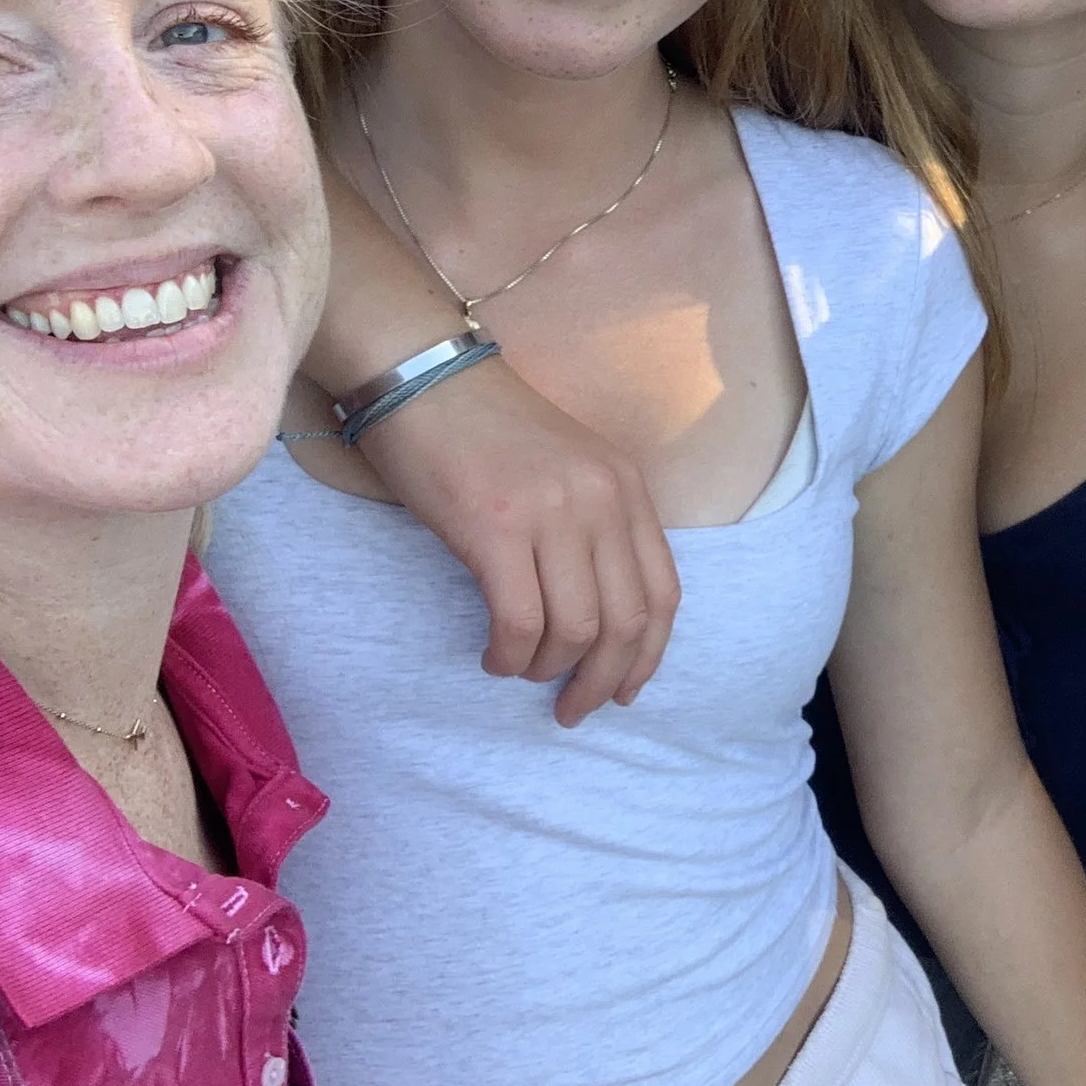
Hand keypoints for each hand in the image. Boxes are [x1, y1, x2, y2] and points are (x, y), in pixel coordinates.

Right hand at [355, 360, 680, 723]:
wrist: (423, 374)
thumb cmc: (487, 427)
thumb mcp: (568, 468)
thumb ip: (594, 526)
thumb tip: (595, 616)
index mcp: (625, 488)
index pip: (663, 593)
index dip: (648, 655)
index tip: (624, 690)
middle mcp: (601, 501)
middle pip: (626, 621)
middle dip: (602, 680)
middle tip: (573, 710)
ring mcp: (552, 513)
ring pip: (576, 629)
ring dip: (548, 668)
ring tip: (518, 670)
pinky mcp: (496, 528)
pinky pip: (520, 621)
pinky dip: (510, 654)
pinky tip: (494, 656)